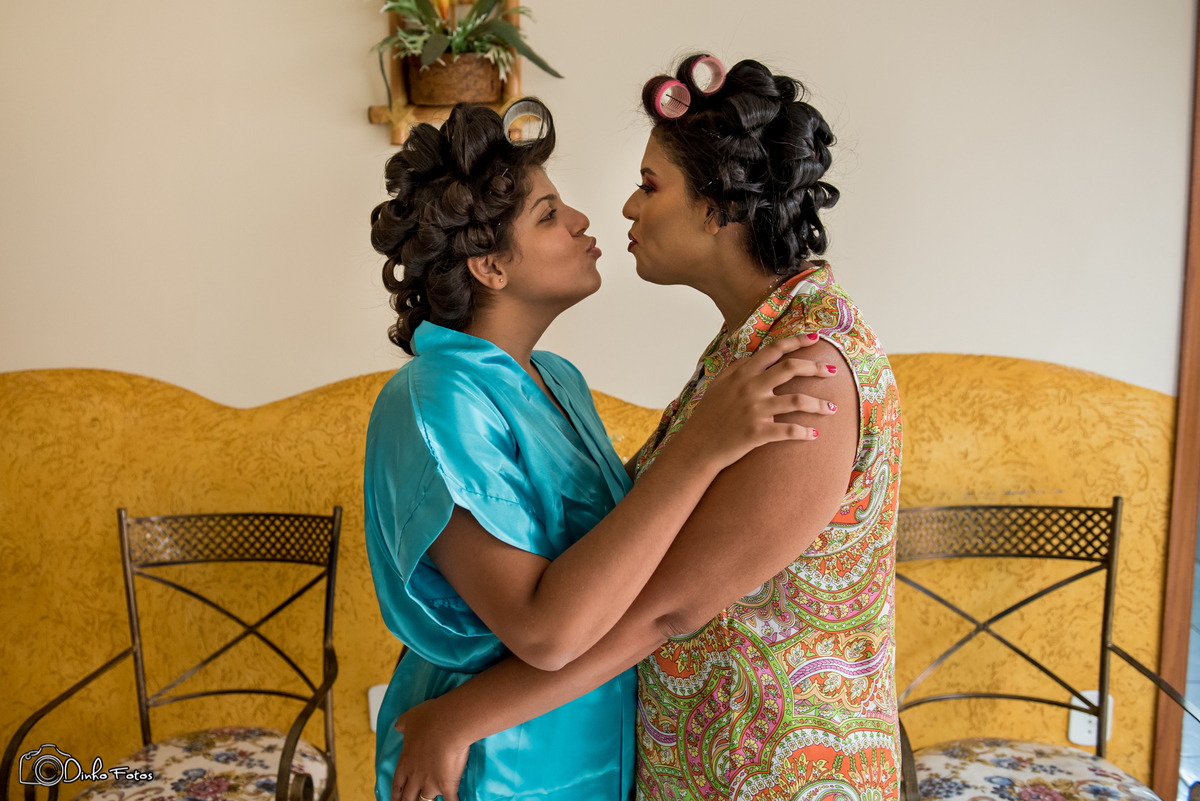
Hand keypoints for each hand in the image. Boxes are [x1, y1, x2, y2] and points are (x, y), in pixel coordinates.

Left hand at [389, 698, 470, 800]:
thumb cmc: (430, 718)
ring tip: (434, 795)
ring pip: (427, 798)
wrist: (450, 723)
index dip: (396, 794)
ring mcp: (431, 783)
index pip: (397, 784)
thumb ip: (403, 724)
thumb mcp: (410, 717)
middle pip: (408, 797)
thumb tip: (398, 727)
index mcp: (405, 762)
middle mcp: (415, 776)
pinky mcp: (446, 785)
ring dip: (430, 797)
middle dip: (409, 800)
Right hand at [675, 334, 836, 470]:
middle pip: (791, 369)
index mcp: (742, 373)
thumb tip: (755, 356)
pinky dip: (805, 432)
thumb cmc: (709, 415)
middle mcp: (750, 388)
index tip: (815, 338)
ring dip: (819, 404)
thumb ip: (738, 369)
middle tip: (833, 371)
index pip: (774, 350)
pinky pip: (788, 430)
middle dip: (816, 368)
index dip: (796, 341)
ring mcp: (754, 410)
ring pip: (797, 401)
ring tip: (832, 408)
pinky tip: (815, 434)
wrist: (697, 446)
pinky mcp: (757, 432)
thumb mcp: (719, 385)